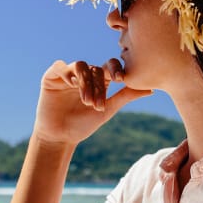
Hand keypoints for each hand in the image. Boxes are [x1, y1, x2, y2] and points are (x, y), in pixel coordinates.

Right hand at [33, 59, 152, 146]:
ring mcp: (67, 75)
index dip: (116, 69)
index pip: (110, 67)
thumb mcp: (107, 110)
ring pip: (80, 66)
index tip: (120, 80)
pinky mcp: (51, 77)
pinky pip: (59, 67)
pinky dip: (67, 73)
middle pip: (95, 69)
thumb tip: (151, 89)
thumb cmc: (83, 125)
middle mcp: (84, 75)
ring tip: (86, 101)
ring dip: (85, 83)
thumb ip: (126, 96)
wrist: (60, 137)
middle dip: (98, 87)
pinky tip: (71, 84)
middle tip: (97, 105)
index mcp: (99, 80)